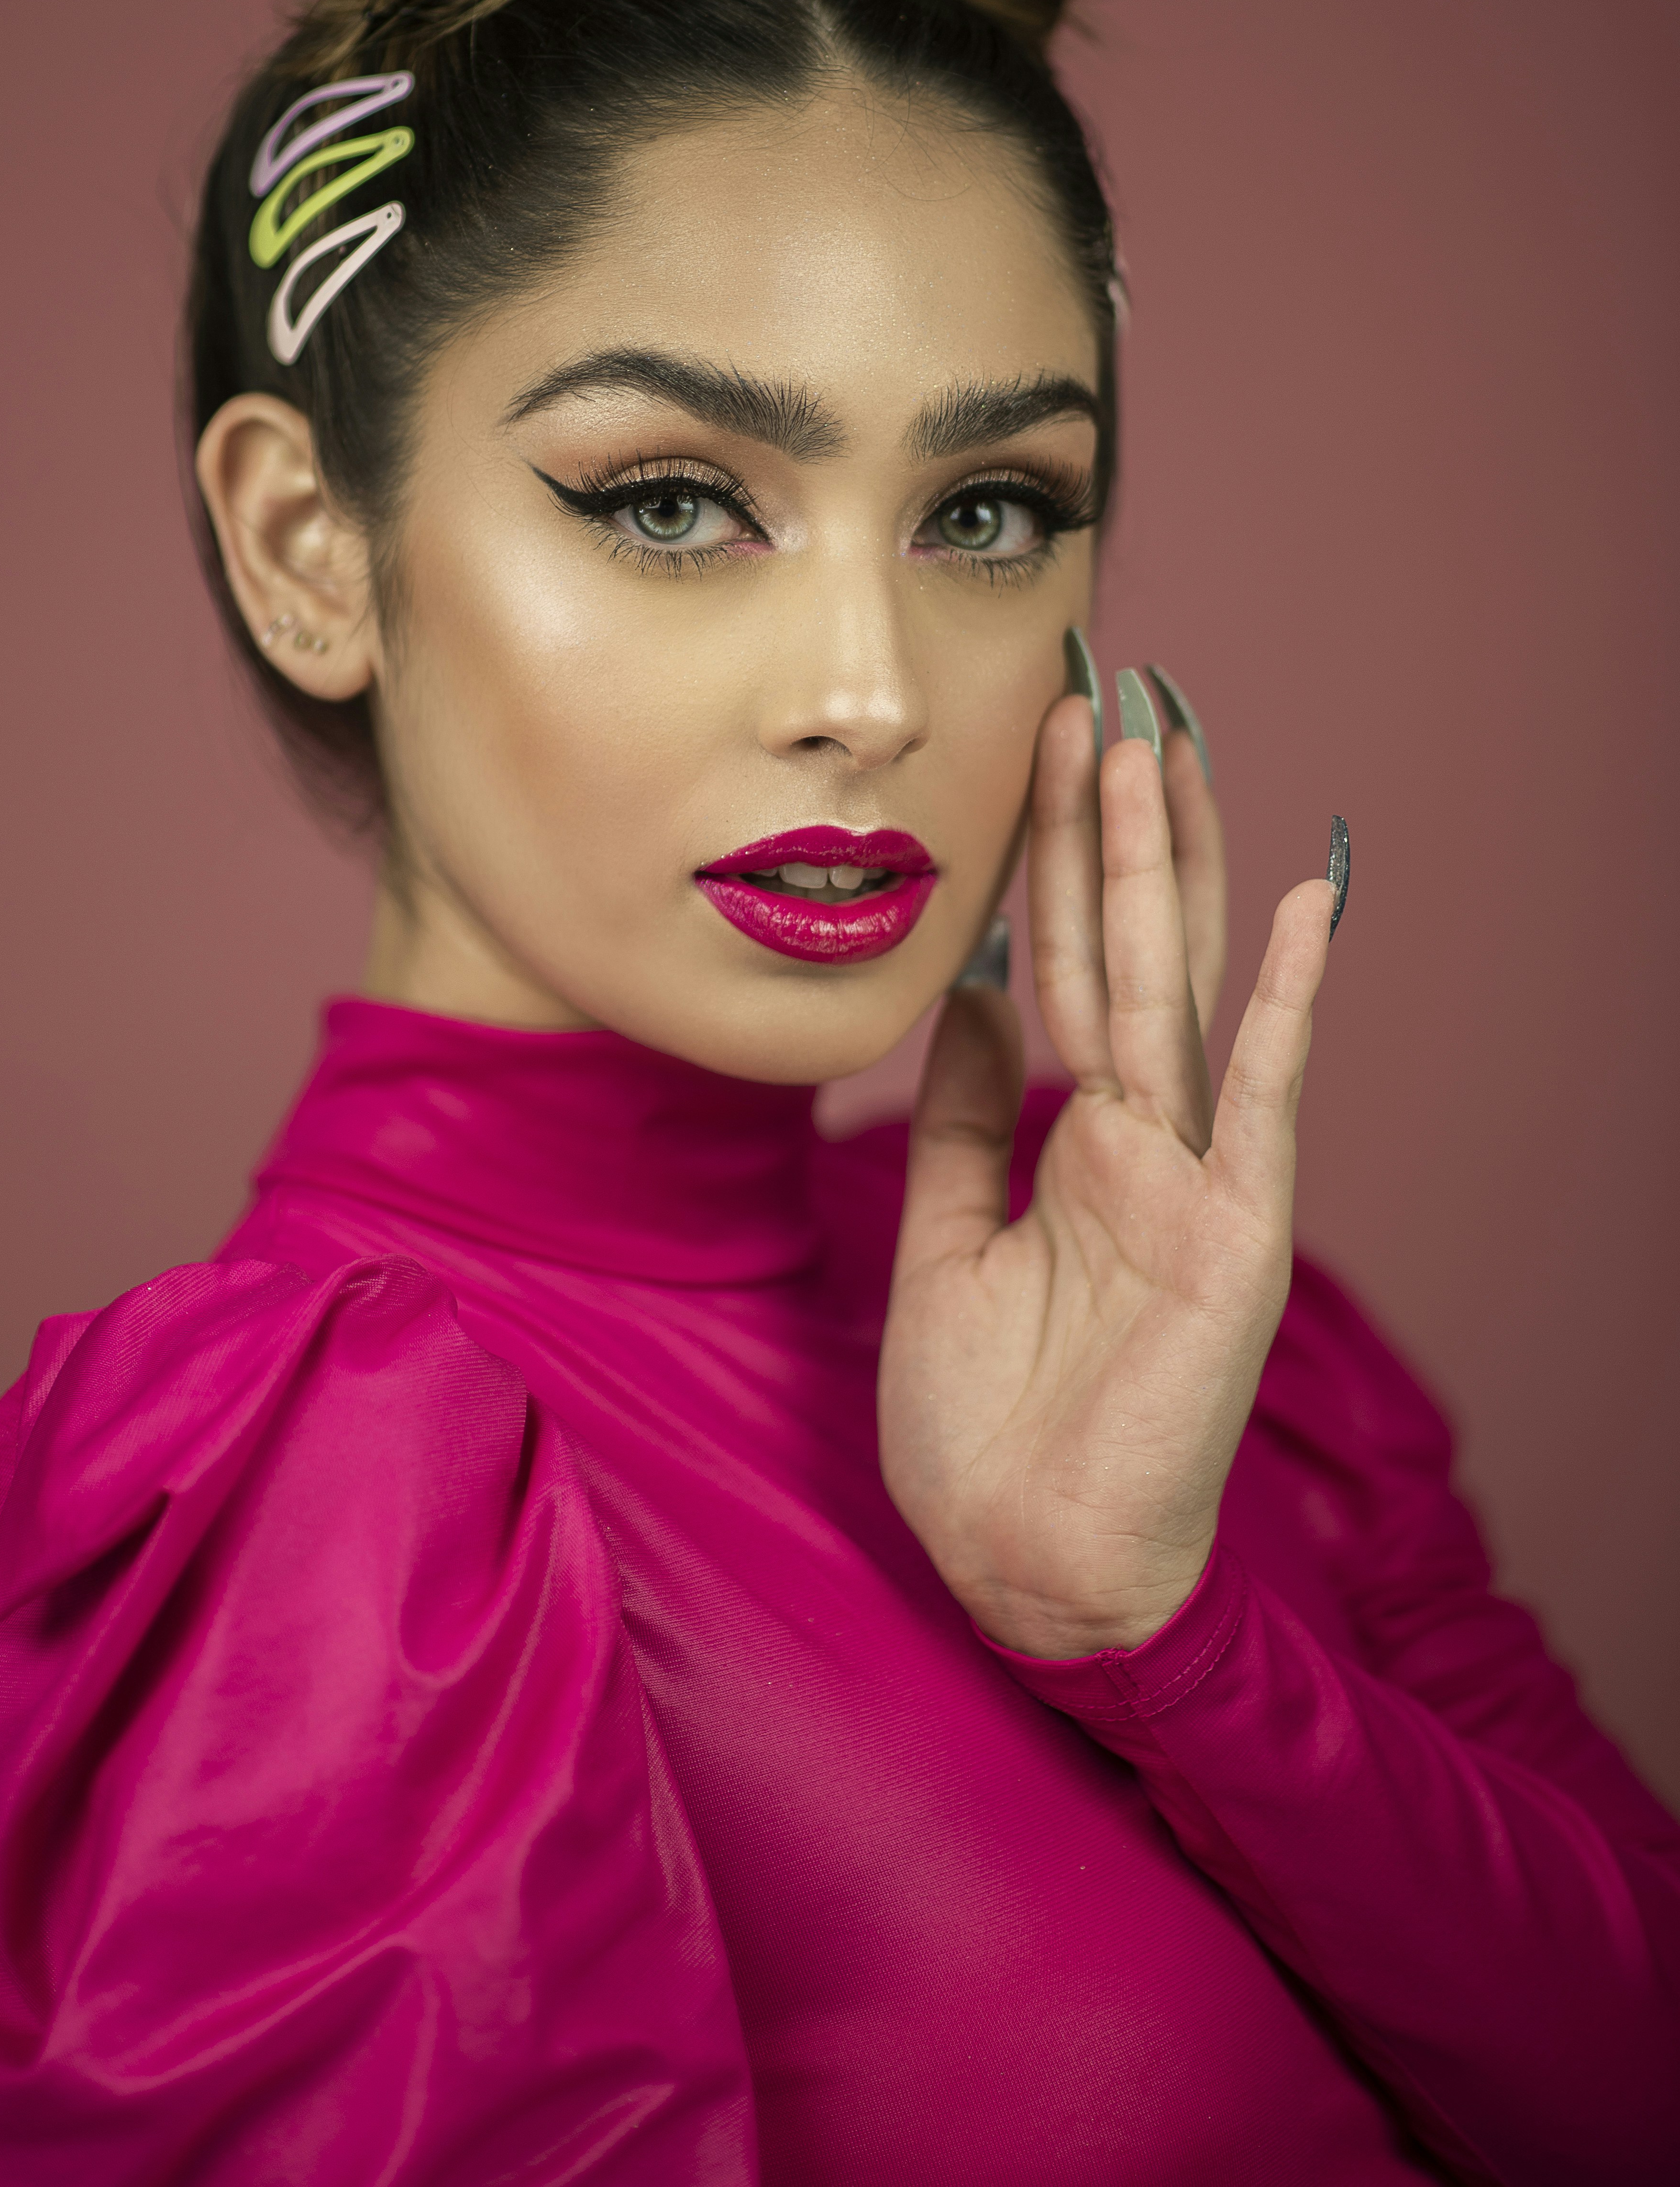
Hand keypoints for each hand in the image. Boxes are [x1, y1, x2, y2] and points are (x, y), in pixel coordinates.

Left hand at [879, 687, 1336, 1658]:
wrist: (1019, 1560)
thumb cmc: (984, 1422)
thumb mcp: (942, 1237)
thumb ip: (959, 1119)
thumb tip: (967, 998)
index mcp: (1078, 1144)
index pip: (1066, 967)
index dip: (1055, 861)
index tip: (1046, 753)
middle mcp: (1144, 1142)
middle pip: (1127, 949)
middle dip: (1112, 824)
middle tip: (1102, 691)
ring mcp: (1197, 1180)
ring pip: (1177, 990)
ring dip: (1175, 867)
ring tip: (1167, 744)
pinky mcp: (1235, 1235)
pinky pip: (1259, 1098)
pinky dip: (1282, 1001)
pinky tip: (1309, 904)